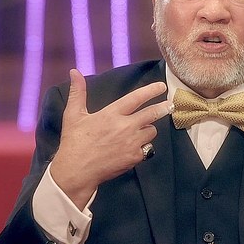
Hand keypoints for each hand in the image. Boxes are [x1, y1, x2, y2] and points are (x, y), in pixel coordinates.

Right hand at [50, 69, 172, 208]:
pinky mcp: (135, 157)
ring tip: (138, 131)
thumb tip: (74, 71)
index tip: (162, 87)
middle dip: (164, 108)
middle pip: (152, 113)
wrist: (76, 172)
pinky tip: (132, 147)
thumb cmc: (74, 142)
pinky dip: (143, 146)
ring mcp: (131, 142)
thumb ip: (78, 92)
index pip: (136, 98)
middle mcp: (124, 126)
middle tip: (170, 105)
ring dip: (148, 129)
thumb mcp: (73, 115)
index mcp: (111, 114)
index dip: (151, 90)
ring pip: (151, 131)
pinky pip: (147, 147)